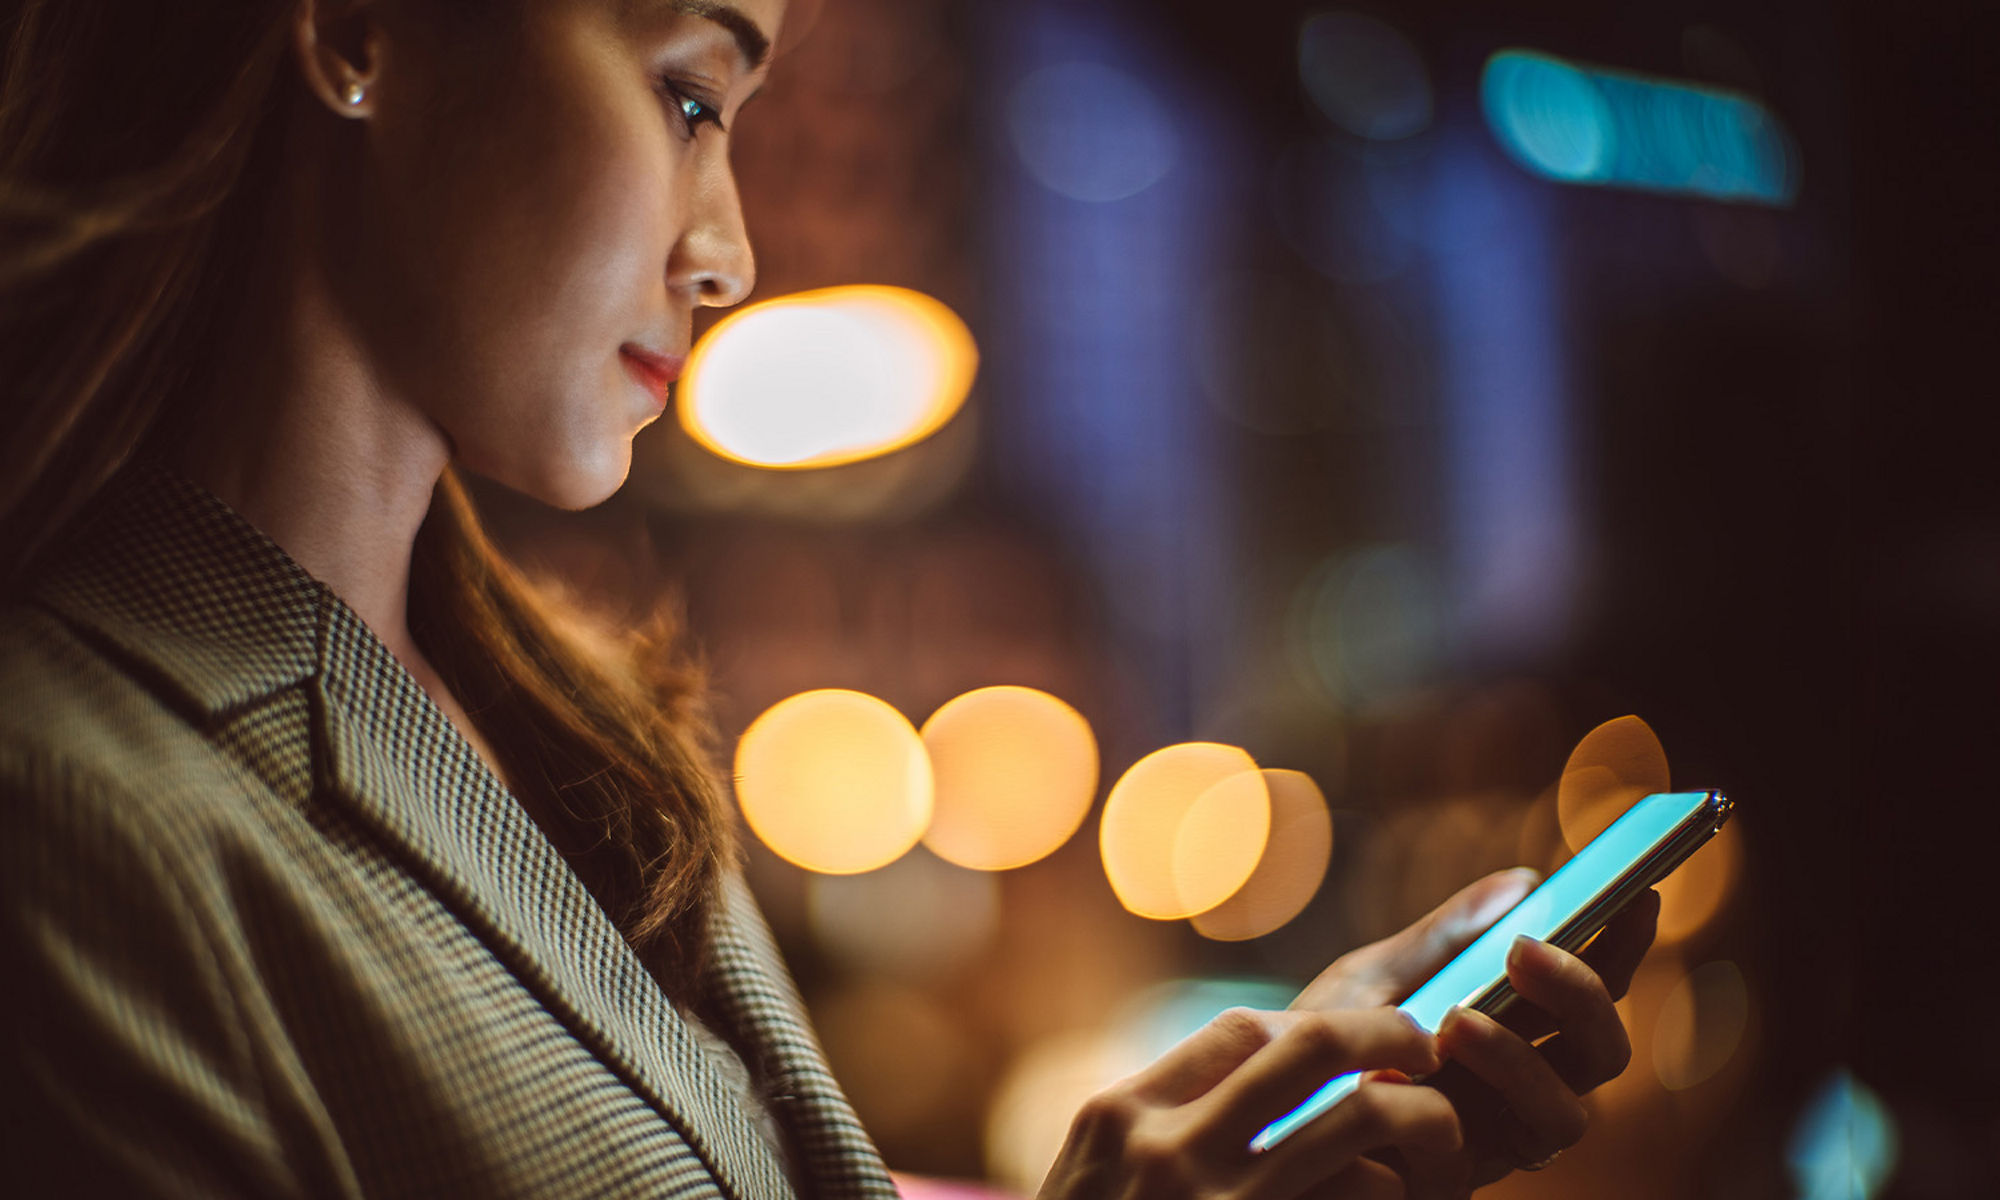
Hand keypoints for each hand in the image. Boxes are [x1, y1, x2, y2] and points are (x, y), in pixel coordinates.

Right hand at [1039, 1007, 1466, 1199]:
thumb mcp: (1091, 1181)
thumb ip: (1155, 1127)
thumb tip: (1253, 1074)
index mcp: (1121, 1117)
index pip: (1238, 1031)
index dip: (1315, 1023)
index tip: (1354, 1038)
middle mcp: (1167, 1151)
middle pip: (1309, 1046)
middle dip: (1386, 1034)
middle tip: (1423, 1048)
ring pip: (1358, 1123)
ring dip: (1421, 1119)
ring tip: (1446, 1132)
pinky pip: (1361, 1199)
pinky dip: (1396, 1193)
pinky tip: (1407, 1198)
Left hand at [1292, 870, 1659, 1186]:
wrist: (1257, 1109)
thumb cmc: (1321, 1041)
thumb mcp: (1376, 977)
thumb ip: (1446, 938)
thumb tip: (1525, 881)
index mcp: (1514, 1032)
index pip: (1590, 992)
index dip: (1623, 948)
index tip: (1636, 894)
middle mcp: (1520, 1090)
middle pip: (1600, 1053)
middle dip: (1581, 998)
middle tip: (1525, 950)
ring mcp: (1493, 1139)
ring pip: (1566, 1115)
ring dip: (1521, 1062)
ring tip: (1459, 1020)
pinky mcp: (1454, 1179)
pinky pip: (1489, 1158)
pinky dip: (1457, 1112)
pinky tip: (1409, 1076)